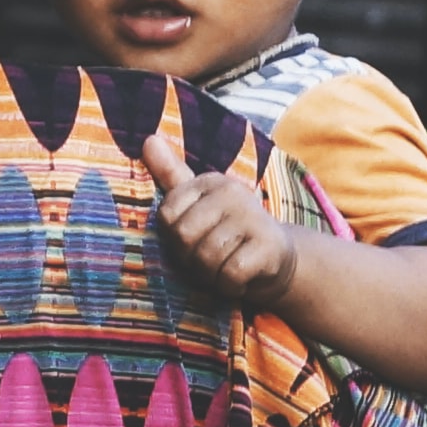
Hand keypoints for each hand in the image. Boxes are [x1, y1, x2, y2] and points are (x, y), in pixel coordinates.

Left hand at [137, 129, 301, 309]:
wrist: (278, 259)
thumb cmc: (229, 231)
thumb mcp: (199, 202)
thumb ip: (171, 174)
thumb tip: (148, 140)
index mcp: (211, 181)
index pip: (166, 216)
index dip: (175, 239)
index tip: (195, 240)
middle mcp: (233, 192)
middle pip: (184, 237)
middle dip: (192, 260)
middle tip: (210, 260)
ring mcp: (253, 217)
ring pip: (206, 258)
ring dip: (212, 276)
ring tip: (225, 267)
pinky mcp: (269, 245)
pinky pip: (230, 274)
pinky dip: (230, 285)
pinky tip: (240, 279)